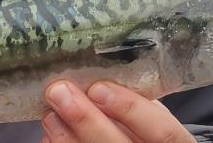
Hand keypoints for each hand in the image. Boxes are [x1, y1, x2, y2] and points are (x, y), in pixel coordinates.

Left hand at [41, 80, 193, 142]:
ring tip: (50, 113)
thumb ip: (137, 100)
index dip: (131, 109)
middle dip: (86, 120)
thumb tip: (97, 75)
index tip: (98, 88)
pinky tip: (50, 136)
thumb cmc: (149, 131)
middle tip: (59, 92)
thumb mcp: (154, 115)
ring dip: (66, 137)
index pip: (162, 131)